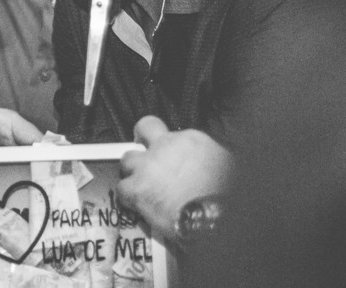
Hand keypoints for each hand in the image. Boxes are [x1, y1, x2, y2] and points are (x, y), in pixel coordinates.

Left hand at [116, 117, 232, 243]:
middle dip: (142, 142)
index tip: (165, 148)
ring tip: (140, 184)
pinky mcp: (137, 189)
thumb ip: (208, 158)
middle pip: (143, 128)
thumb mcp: (223, 165)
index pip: (170, 128)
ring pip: (127, 159)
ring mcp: (148, 166)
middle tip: (144, 157)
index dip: (164, 138)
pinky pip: (121, 188)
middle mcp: (165, 147)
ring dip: (131, 170)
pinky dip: (127, 196)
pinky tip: (136, 204)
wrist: (214, 216)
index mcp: (189, 140)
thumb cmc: (223, 194)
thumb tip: (206, 165)